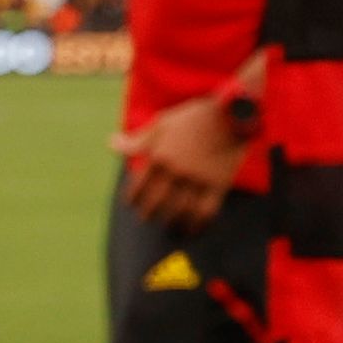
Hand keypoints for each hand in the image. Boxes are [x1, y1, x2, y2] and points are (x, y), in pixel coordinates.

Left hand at [114, 91, 243, 231]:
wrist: (231, 114)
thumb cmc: (194, 117)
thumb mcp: (162, 123)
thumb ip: (138, 140)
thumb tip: (111, 143)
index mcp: (159, 157)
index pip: (138, 187)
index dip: (133, 199)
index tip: (132, 205)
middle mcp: (176, 172)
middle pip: (157, 203)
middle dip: (149, 214)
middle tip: (147, 218)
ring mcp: (198, 180)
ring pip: (180, 211)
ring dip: (172, 222)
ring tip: (169, 227)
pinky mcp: (218, 185)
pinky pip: (206, 211)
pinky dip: (198, 223)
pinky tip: (194, 228)